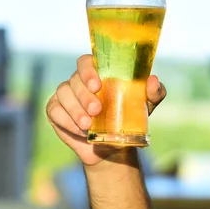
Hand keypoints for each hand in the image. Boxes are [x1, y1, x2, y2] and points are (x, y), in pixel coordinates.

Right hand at [46, 55, 166, 165]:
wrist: (115, 146)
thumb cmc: (130, 118)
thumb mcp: (147, 105)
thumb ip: (155, 92)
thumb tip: (152, 80)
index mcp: (98, 73)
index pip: (86, 62)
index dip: (88, 71)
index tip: (97, 85)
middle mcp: (79, 81)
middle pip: (74, 80)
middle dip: (84, 96)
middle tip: (97, 110)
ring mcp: (65, 95)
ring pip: (63, 95)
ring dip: (75, 110)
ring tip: (88, 124)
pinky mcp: (55, 111)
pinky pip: (55, 111)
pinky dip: (67, 121)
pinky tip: (80, 130)